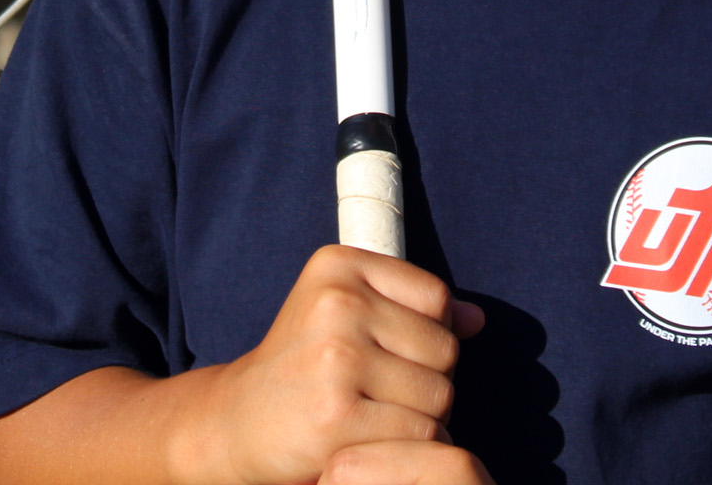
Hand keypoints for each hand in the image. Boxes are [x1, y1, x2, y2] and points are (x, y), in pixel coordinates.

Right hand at [193, 245, 486, 484]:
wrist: (234, 424)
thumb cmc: (302, 367)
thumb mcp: (345, 315)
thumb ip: (412, 310)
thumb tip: (478, 320)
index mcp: (337, 265)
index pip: (436, 298)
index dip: (428, 335)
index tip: (389, 356)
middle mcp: (336, 302)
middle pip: (445, 348)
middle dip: (427, 380)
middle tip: (381, 395)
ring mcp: (337, 358)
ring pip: (440, 394)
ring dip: (421, 417)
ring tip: (376, 416)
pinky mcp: (338, 415)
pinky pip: (420, 432)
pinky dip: (408, 446)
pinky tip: (372, 440)